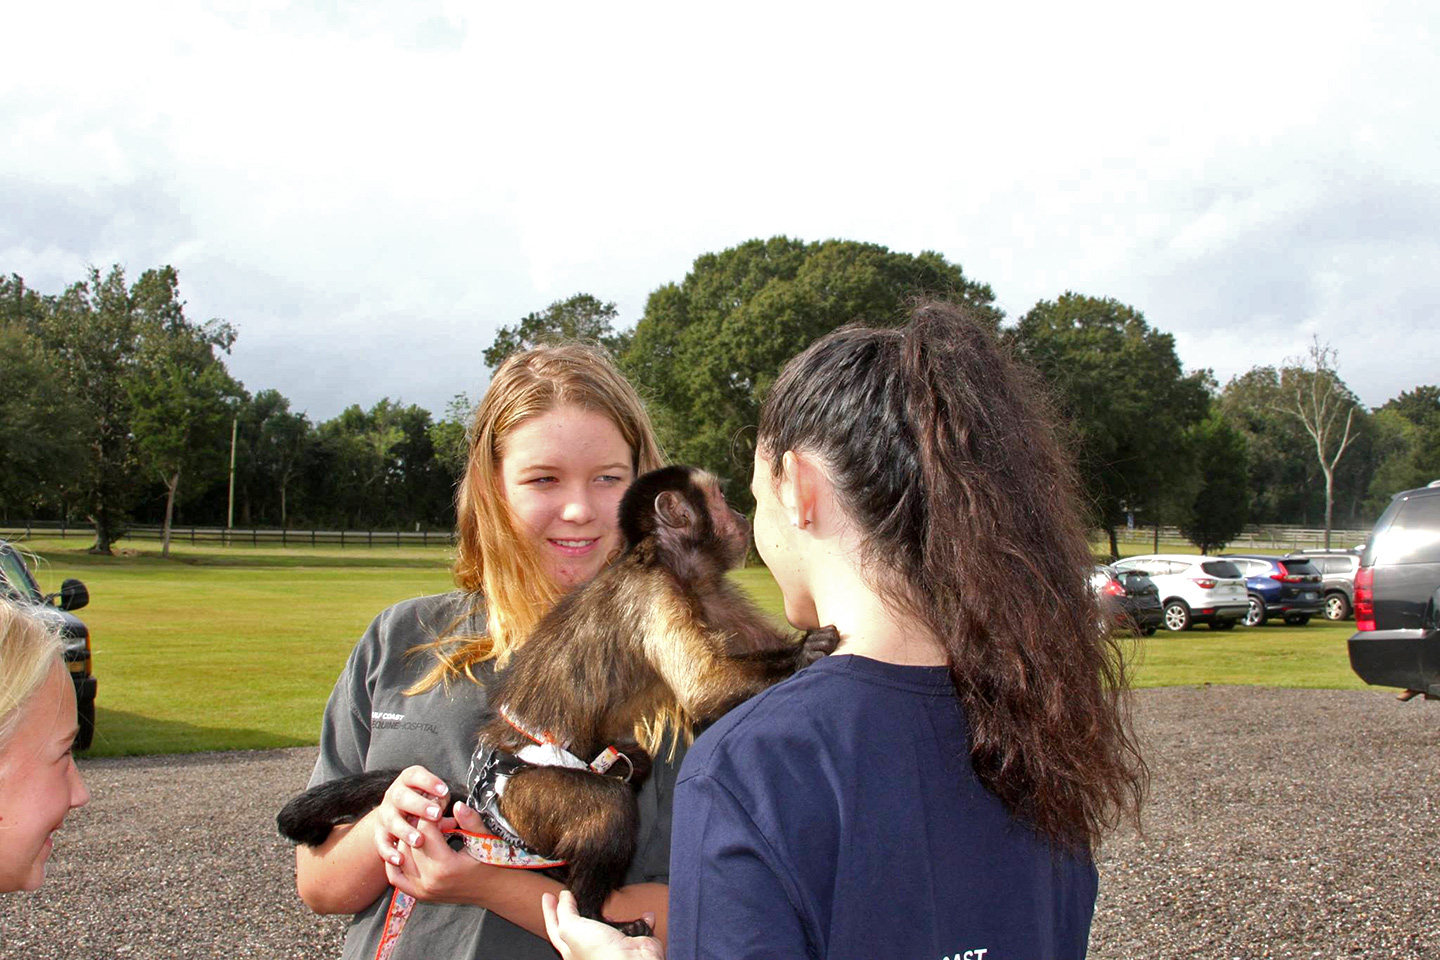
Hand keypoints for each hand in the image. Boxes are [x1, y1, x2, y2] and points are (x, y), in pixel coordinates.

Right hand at [372, 765, 451, 866]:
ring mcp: (385, 813)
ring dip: (405, 830)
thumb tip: (458, 816)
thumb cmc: (423, 804)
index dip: (429, 782)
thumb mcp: (433, 798)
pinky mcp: (379, 832)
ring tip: (419, 841)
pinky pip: (381, 842)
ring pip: (391, 820)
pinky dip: (389, 851)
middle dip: (419, 806)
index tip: (444, 791)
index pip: (415, 776)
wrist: (396, 816)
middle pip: (402, 797)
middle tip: (436, 815)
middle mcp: (394, 795)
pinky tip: (400, 859)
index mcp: (409, 781)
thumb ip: (443, 805)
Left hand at [383, 800, 508, 903]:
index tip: (441, 802)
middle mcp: (428, 881)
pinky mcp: (418, 895)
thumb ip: (471, 822)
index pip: (425, 829)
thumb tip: (457, 804)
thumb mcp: (486, 840)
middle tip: (434, 813)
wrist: (495, 890)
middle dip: (419, 822)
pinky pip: (395, 875)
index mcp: (445, 867)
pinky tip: (407, 846)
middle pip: (410, 841)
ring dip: (408, 838)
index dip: (432, 811)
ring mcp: (421, 890)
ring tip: (426, 827)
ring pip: (400, 855)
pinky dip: (396, 860)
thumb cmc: (493, 862)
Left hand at [543, 890, 664, 959]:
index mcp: (572, 949)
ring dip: (611, 913)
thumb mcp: (571, 928)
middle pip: (580, 925)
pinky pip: (639, 926)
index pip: (555, 927)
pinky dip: (643, 919)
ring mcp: (613, 944)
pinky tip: (642, 914)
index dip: (550, 911)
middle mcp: (592, 947)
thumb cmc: (600, 954)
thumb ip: (565, 911)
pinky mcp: (634, 941)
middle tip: (573, 894)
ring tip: (605, 902)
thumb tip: (563, 898)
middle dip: (578, 909)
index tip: (548, 895)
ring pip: (609, 925)